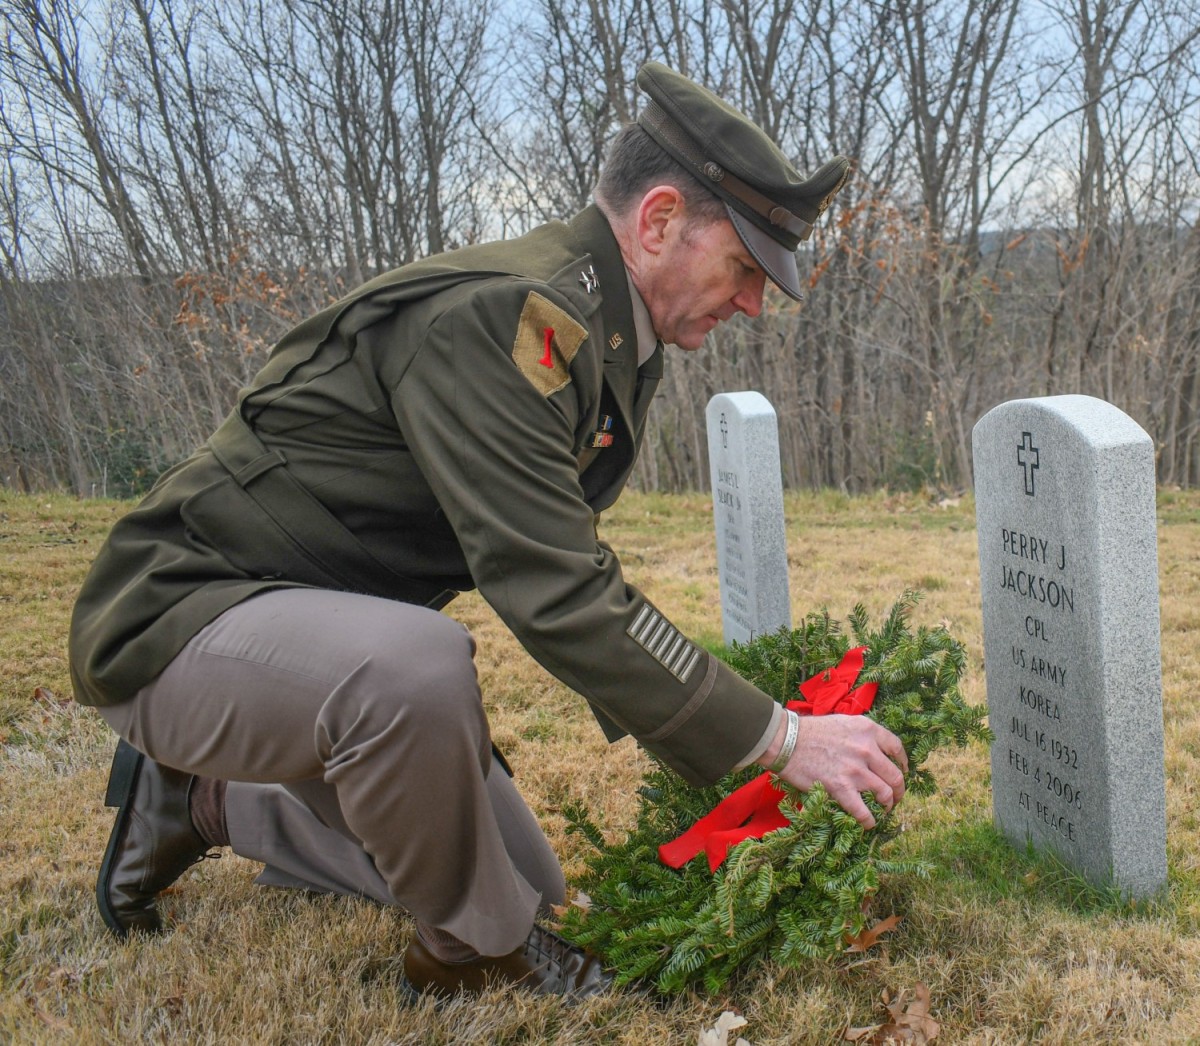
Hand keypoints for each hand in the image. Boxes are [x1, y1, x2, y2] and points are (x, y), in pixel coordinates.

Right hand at [756, 713, 907, 828]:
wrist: (786, 740)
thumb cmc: (810, 731)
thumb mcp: (842, 722)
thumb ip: (861, 734)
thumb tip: (872, 750)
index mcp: (867, 730)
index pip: (896, 747)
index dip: (902, 762)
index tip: (901, 770)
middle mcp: (867, 749)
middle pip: (895, 775)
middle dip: (899, 790)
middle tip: (895, 797)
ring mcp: (855, 770)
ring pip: (885, 794)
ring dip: (887, 805)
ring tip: (884, 810)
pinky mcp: (841, 788)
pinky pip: (863, 811)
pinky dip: (869, 821)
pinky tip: (868, 824)